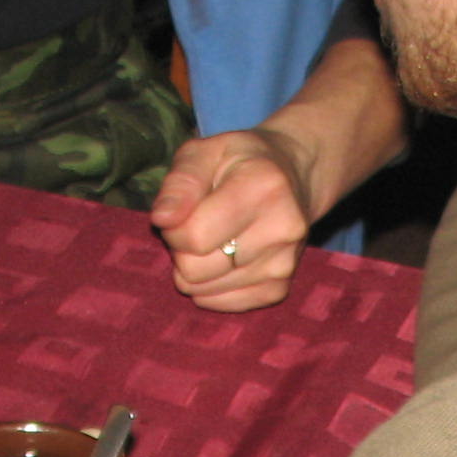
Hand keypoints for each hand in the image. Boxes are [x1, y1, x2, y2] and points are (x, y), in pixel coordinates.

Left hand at [151, 126, 317, 313]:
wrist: (293, 176)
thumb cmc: (238, 161)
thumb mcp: (205, 152)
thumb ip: (180, 183)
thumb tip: (162, 220)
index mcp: (263, 187)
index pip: (194, 236)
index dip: (173, 229)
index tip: (183, 213)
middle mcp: (281, 229)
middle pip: (195, 270)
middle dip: (182, 251)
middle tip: (197, 226)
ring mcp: (284, 263)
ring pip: (204, 290)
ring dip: (197, 268)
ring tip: (215, 239)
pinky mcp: (279, 288)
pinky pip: (223, 304)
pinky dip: (212, 286)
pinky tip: (225, 259)